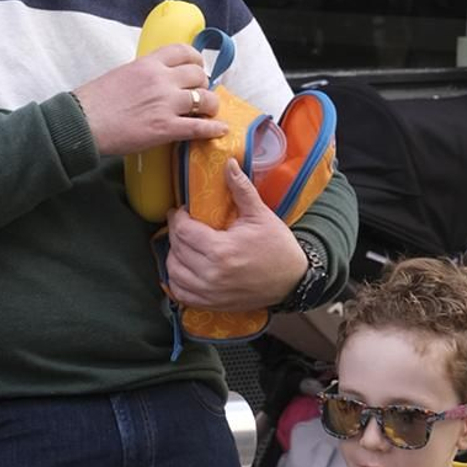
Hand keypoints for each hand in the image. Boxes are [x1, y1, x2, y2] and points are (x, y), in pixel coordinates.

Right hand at [75, 44, 227, 159]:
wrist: (82, 123)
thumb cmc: (93, 101)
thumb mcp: (120, 74)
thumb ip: (142, 74)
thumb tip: (153, 81)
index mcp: (148, 63)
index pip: (183, 52)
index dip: (196, 60)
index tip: (197, 67)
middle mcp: (161, 80)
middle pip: (199, 75)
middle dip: (203, 84)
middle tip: (200, 94)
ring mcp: (166, 104)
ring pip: (205, 99)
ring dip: (210, 106)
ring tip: (209, 112)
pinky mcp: (166, 128)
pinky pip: (199, 127)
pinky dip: (213, 128)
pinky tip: (219, 130)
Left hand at [164, 162, 307, 310]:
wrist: (293, 280)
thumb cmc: (278, 246)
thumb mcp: (260, 215)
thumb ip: (240, 189)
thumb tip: (229, 163)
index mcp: (221, 250)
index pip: (183, 231)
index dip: (178, 218)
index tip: (182, 211)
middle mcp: (211, 274)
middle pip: (176, 250)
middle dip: (176, 233)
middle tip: (183, 224)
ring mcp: (210, 293)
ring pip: (174, 272)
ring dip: (174, 256)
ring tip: (183, 245)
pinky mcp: (212, 304)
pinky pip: (181, 294)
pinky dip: (177, 281)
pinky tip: (184, 268)